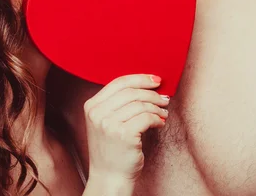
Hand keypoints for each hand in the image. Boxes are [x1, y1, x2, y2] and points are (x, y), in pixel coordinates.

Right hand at [83, 74, 168, 192]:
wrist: (109, 177)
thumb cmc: (112, 149)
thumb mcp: (105, 122)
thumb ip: (117, 103)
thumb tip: (146, 85)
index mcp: (91, 106)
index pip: (118, 82)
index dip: (140, 78)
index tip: (155, 80)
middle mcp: (97, 113)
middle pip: (131, 92)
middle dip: (151, 93)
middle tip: (163, 98)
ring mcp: (109, 124)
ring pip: (140, 104)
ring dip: (156, 107)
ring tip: (163, 112)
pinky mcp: (123, 135)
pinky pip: (146, 117)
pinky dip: (157, 118)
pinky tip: (160, 123)